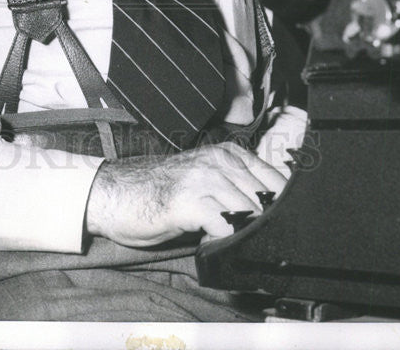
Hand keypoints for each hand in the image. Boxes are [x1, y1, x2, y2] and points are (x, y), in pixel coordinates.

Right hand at [85, 141, 286, 245]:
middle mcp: (219, 161)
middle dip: (267, 226)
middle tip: (262, 246)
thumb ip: (235, 188)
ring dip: (247, 234)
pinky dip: (227, 241)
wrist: (115, 193)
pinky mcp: (190, 202)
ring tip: (235, 244)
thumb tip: (271, 214)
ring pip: (251, 213)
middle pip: (267, 200)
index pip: (276, 181)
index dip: (284, 209)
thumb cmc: (159, 192)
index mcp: (228, 153)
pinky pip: (226, 226)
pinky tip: (214, 244)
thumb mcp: (204, 180)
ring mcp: (205, 179)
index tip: (283, 228)